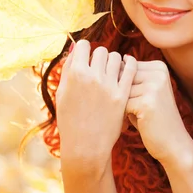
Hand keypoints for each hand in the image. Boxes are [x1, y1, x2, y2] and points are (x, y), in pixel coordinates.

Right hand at [55, 40, 136, 177]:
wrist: (86, 146)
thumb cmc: (70, 120)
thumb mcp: (62, 93)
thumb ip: (68, 69)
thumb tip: (75, 48)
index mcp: (75, 75)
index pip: (83, 45)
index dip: (85, 50)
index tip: (86, 57)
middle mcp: (92, 77)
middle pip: (101, 50)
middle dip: (99, 56)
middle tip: (99, 67)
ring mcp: (109, 86)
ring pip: (116, 57)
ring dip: (113, 61)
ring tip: (110, 71)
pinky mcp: (122, 94)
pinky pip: (130, 69)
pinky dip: (129, 64)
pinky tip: (127, 67)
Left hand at [125, 60, 192, 166]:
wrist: (173, 143)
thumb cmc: (153, 118)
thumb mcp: (145, 92)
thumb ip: (132, 76)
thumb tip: (118, 59)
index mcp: (159, 67)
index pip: (126, 68)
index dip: (124, 86)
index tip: (135, 100)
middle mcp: (158, 73)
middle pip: (122, 78)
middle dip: (120, 96)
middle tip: (130, 111)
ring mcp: (154, 87)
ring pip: (120, 91)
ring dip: (120, 106)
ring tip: (131, 117)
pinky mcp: (147, 102)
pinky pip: (121, 104)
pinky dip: (122, 116)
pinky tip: (131, 124)